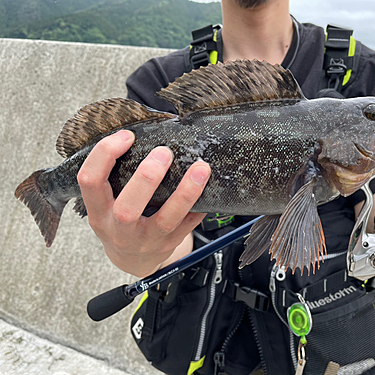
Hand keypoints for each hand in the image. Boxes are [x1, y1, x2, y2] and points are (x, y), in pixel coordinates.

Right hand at [77, 130, 210, 276]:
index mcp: (98, 212)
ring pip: (167, 219)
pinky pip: (189, 225)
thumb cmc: (119, 222)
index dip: (105, 154)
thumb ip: (113, 177)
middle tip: (164, 152)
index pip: (89, 181)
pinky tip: (210, 188)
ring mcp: (146, 240)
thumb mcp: (105, 204)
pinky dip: (200, 205)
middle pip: (128, 208)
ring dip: (186, 192)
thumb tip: (137, 133)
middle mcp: (119, 229)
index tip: (127, 136)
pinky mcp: (169, 244)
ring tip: (201, 167)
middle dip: (147, 177)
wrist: (132, 259)